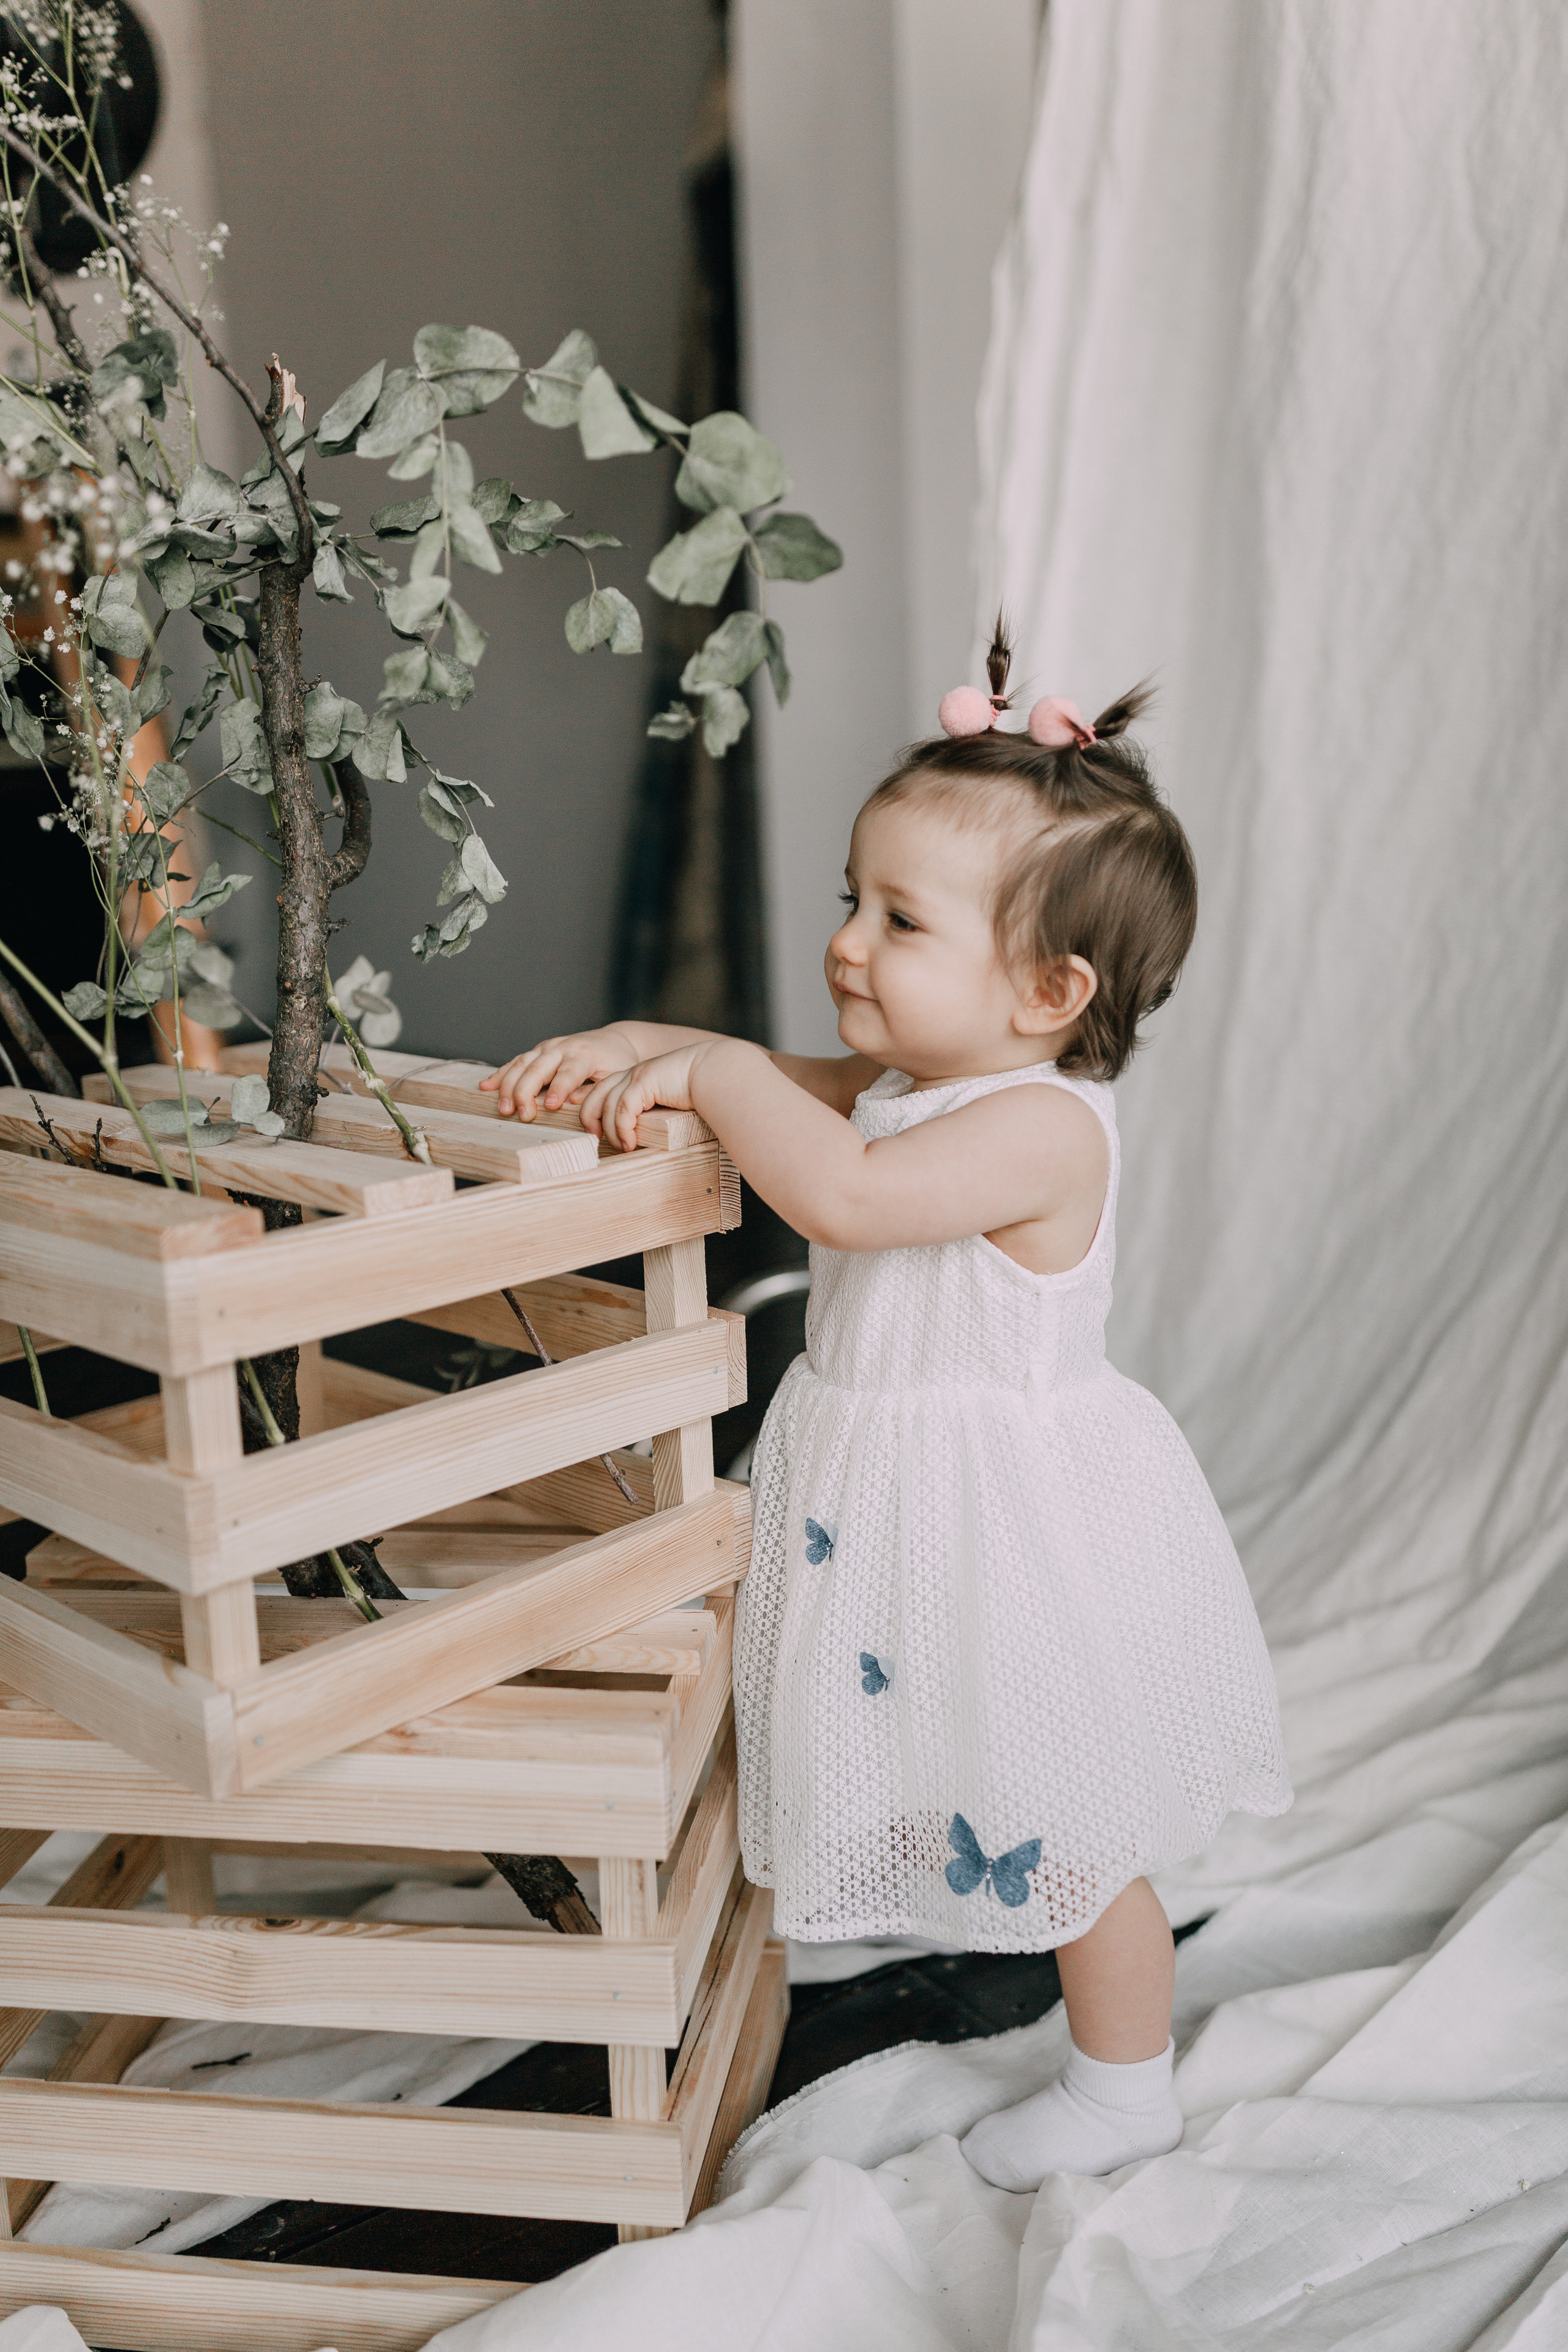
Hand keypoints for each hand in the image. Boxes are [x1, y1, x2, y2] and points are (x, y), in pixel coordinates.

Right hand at [482, 1027, 638, 1120]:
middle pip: (538, 1068)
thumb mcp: (615, 1077)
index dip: (559, 1088)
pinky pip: (515, 1062)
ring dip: (509, 1086)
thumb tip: (573, 1104)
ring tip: (503, 1108)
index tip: (550, 1106)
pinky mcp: (537, 1051)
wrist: (614, 1042)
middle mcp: (562, 1047)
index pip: (568, 1072)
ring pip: (521, 1064)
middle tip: (520, 1114)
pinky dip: (501, 1074)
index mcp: (584, 1054)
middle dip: (526, 1092)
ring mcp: (547, 1047)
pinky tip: (486, 1087)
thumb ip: (595, 1089)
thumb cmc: (617, 1064)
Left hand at [579, 1045, 703, 1153]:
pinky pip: (624, 1108)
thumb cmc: (698, 1090)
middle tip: (595, 1140)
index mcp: (635, 1078)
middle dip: (590, 1120)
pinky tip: (631, 1142)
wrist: (714, 1072)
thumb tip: (641, 1138)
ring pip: (609, 1105)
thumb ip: (652, 1114)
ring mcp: (637, 1075)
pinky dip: (623, 1128)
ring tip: (623, 1148)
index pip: (602, 1093)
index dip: (593, 1112)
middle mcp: (632, 1074)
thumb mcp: (667, 1104)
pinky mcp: (645, 1080)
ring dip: (612, 1131)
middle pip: (595, 1096)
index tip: (595, 1133)